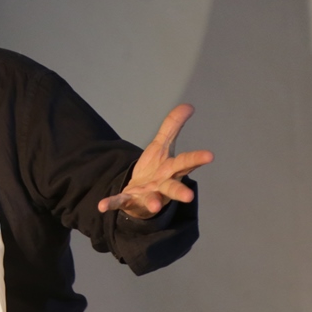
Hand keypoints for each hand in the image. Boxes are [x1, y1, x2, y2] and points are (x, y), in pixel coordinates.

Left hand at [97, 103, 213, 218]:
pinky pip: (120, 202)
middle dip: (180, 191)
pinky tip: (102, 206)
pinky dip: (111, 203)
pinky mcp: (129, 200)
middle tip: (189, 196)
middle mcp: (163, 185)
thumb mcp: (161, 145)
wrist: (140, 197)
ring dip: (153, 201)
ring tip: (155, 204)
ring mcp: (147, 194)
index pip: (186, 162)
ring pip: (152, 199)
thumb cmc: (156, 170)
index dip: (197, 158)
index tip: (210, 155)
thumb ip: (173, 126)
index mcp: (172, 170)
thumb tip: (189, 105)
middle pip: (173, 187)